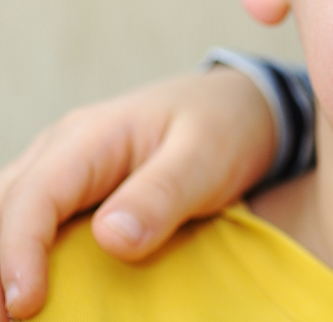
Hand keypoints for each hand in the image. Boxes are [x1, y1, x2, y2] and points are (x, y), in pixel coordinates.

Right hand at [0, 66, 275, 318]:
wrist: (235, 107)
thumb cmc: (222, 127)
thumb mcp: (206, 156)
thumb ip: (162, 195)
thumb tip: (113, 239)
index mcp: (89, 137)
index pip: (34, 197)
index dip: (17, 253)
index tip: (24, 306)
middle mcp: (60, 152)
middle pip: (4, 207)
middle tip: (7, 320)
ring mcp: (60, 172)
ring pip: (6, 214)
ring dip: (3, 261)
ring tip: (11, 312)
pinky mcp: (70, 195)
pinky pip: (30, 222)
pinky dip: (21, 255)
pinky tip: (30, 289)